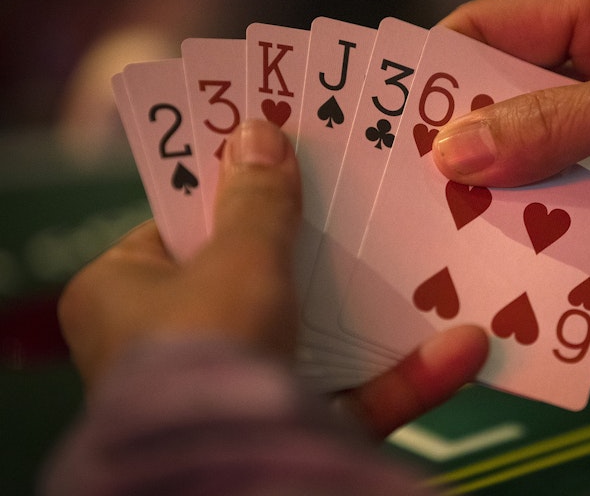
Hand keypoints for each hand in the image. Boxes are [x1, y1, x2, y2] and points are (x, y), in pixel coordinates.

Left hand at [58, 119, 487, 437]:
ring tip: (426, 254)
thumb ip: (257, 200)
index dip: (232, 187)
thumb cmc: (206, 348)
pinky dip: (405, 374)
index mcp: (121, 297)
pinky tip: (464, 343)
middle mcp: (168, 350)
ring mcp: (233, 392)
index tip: (281, 152)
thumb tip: (258, 132)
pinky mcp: (288, 431)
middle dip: (314, 242)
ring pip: (314, 336)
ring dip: (373, 305)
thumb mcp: (239, 259)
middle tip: (356, 190)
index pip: (182, 227)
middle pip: (254, 278)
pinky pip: (350, 396)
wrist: (228, 468)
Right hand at [433, 0, 589, 285]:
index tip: (395, 127)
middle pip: (512, 123)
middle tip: (444, 209)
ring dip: (556, 222)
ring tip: (551, 249)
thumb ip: (554, 127)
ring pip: (553, 190)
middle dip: (490, 167)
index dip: (443, 76)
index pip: (492, 33)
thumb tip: (452, 154)